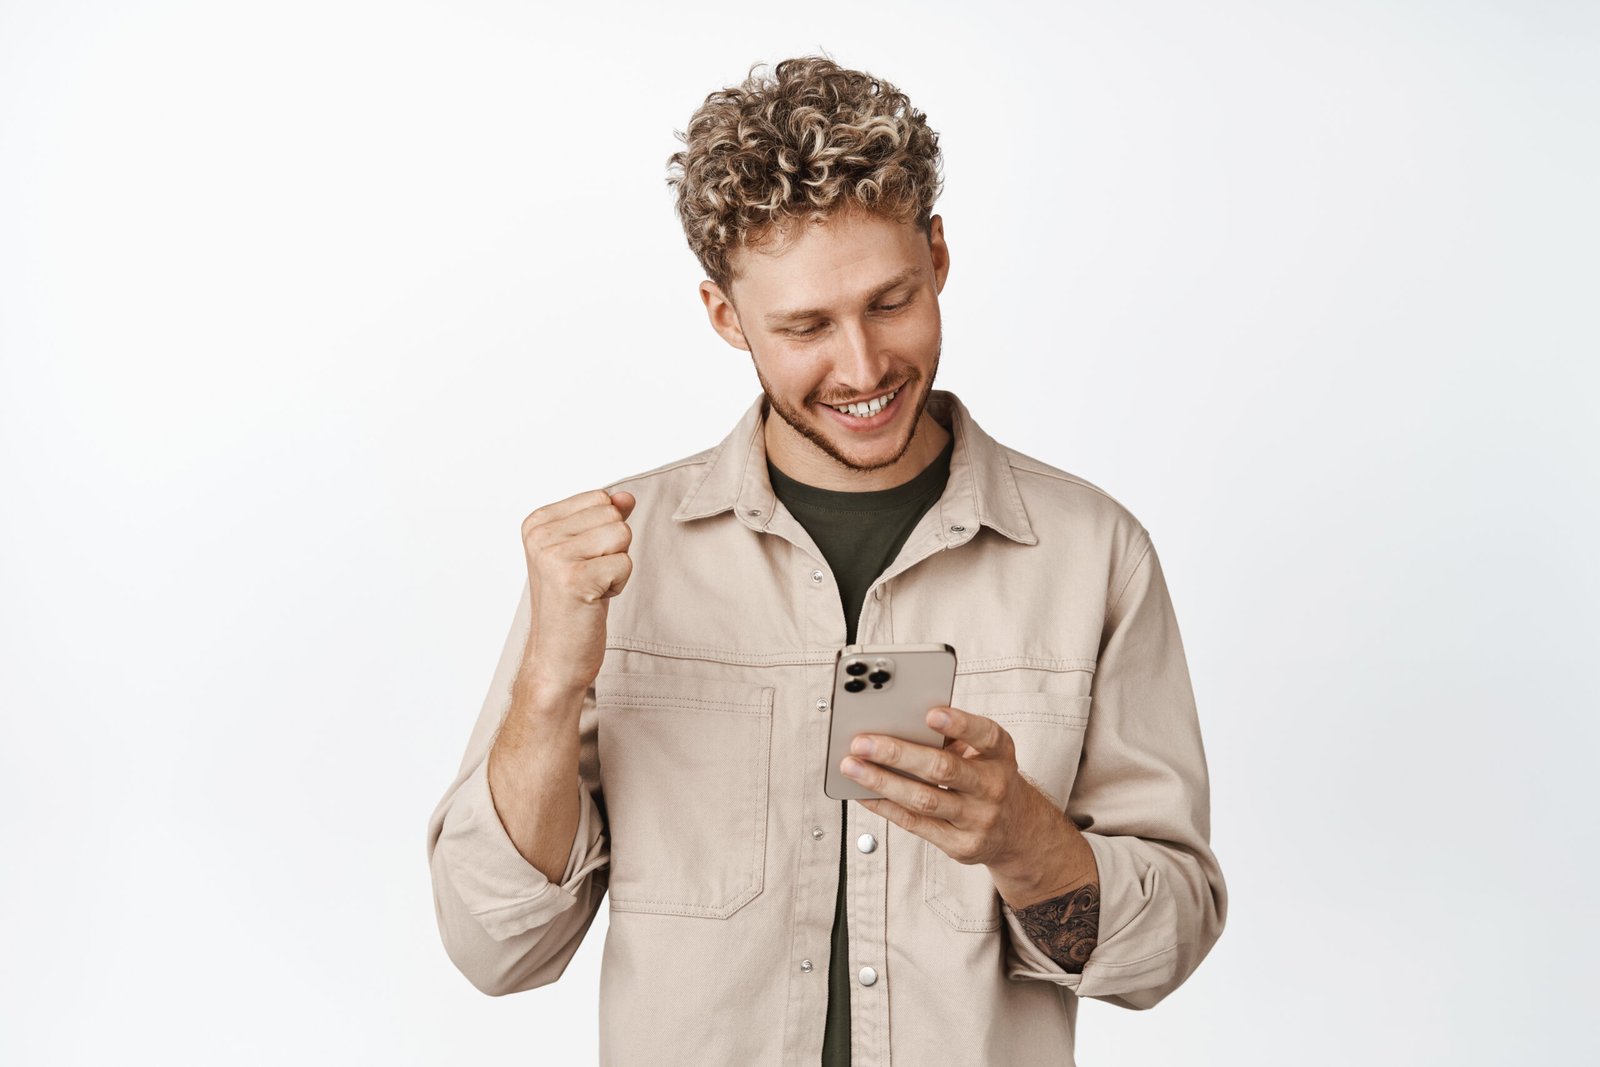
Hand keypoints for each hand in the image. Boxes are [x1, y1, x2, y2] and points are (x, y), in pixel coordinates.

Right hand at [519, 488, 635, 693]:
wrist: (556, 657)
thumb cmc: (572, 605)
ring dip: (616, 566)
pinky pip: (624, 563)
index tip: (583, 561)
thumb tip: (626, 496)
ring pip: (621, 535)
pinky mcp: (574, 578)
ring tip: (591, 587)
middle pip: (613, 515)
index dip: (604, 532)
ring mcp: (553, 555)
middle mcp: (540, 535)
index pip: (600, 498)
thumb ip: (604, 518)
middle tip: (588, 578)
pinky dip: (618, 585)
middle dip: (613, 548)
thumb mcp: (586, 552)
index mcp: (537, 522)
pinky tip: (594, 601)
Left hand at [841, 705, 1096, 907]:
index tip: (930, 714)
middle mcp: (993, 786)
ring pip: (924, 800)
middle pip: (944, 769)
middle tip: (862, 742)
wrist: (1019, 832)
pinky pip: (915, 824)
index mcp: (1000, 755)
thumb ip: (954, 739)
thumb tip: (898, 725)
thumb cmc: (989, 779)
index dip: (959, 724)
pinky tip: (864, 793)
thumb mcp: (986, 754)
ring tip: (852, 767)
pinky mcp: (960, 845)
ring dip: (882, 782)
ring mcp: (978, 819)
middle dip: (898, 753)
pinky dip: (885, 807)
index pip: (985, 735)